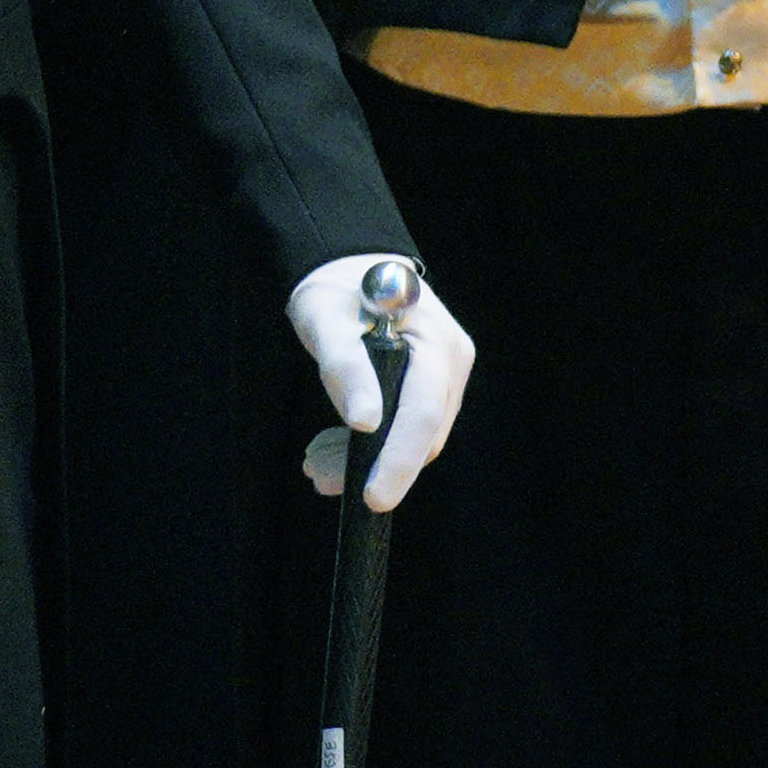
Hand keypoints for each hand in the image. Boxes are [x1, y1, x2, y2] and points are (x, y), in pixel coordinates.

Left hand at [286, 257, 476, 509]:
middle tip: (317, 477)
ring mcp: (447, 377)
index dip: (399, 459)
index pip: (424, 413)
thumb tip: (364, 424)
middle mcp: (452, 363)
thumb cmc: (336, 290)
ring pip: (416, 438)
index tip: (372, 498)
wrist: (350, 269)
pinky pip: (408, 427)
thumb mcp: (326, 321)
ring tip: (315, 465)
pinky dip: (370, 445)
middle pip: (424, 434)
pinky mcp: (432, 387)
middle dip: (374, 465)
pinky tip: (332, 448)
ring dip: (366, 459)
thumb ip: (345, 368)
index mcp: (436, 343)